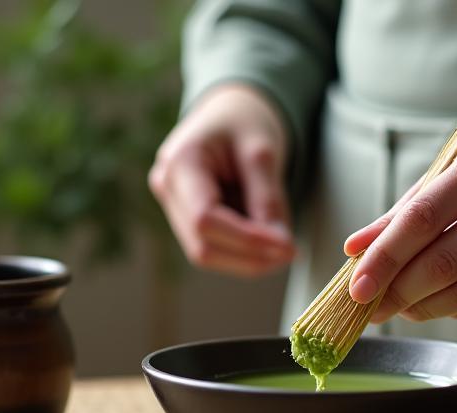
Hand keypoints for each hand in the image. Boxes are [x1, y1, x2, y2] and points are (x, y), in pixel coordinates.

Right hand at [149, 84, 295, 276]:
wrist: (229, 111)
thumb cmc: (244, 122)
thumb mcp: (263, 152)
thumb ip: (268, 199)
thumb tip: (281, 246)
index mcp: (180, 162)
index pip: (205, 219)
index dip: (246, 240)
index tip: (286, 246)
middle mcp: (166, 187)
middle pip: (202, 246)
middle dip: (249, 257)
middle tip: (290, 251)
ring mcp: (172, 205)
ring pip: (207, 253)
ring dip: (247, 257)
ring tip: (280, 239)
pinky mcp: (184, 218)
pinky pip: (213, 246)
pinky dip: (242, 249)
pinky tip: (263, 232)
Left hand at [344, 88, 456, 321]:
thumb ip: (417, 201)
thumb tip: (358, 245)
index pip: (421, 220)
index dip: (383, 259)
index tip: (356, 287)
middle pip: (442, 264)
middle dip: (399, 292)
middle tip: (372, 307)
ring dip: (429, 307)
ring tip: (405, 307)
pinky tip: (447, 306)